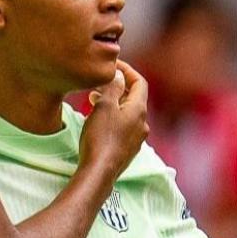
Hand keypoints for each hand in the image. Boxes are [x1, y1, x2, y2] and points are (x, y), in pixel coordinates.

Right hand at [79, 61, 148, 181]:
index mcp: (139, 110)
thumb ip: (113, 87)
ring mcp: (136, 138)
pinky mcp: (127, 149)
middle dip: (117, 86)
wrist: (99, 172)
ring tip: (93, 98)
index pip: (140, 82)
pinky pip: (123, 126)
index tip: (112, 65)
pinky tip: (98, 119)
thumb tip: (119, 75)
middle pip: (134, 97)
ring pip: (127, 112)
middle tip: (99, 82)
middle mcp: (142, 123)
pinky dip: (112, 116)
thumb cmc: (101, 138)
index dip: (127, 70)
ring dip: (113, 102)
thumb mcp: (104, 106)